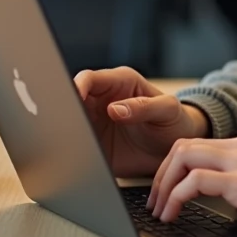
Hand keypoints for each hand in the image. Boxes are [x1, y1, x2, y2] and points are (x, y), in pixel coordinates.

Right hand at [73, 67, 209, 177]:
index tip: (72, 100)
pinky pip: (75, 146)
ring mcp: (94, 124)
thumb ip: (145, 106)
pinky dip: (70, 150)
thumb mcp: (167, 110)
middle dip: (63, 109)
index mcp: (119, 83)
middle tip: (62, 123)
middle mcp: (101, 101)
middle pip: (71, 99)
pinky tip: (71, 157)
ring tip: (65, 141)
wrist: (174, 151)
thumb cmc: (174, 122)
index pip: (89, 79)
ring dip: (64, 131)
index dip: (77, 87)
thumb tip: (115, 109)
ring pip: (68, 123)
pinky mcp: (92, 145)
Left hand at [147, 133, 236, 236]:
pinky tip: (173, 213)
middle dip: (161, 173)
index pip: (200, 144)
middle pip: (184, 146)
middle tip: (155, 199)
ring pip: (183, 158)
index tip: (168, 188)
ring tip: (159, 209)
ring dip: (163, 185)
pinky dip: (176, 197)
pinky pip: (194, 182)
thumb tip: (227, 192)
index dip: (176, 166)